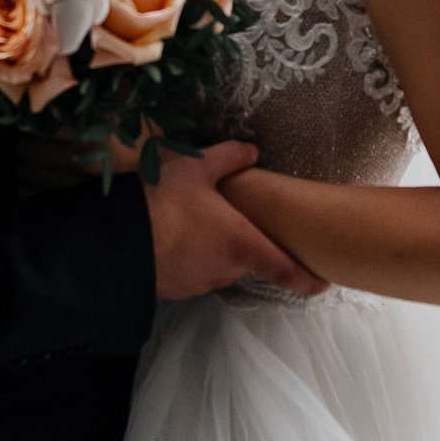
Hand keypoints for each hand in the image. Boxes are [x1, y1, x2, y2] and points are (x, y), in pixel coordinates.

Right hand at [145, 142, 325, 300]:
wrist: (116, 243)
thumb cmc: (165, 203)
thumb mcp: (197, 168)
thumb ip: (229, 158)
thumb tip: (253, 151)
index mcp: (242, 244)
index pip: (284, 269)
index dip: (306, 279)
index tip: (323, 284)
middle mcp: (226, 270)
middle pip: (247, 260)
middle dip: (243, 244)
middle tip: (231, 221)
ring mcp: (199, 283)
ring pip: (218, 266)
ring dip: (214, 250)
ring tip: (194, 224)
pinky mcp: (176, 289)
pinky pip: (193, 272)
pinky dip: (191, 258)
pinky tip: (174, 238)